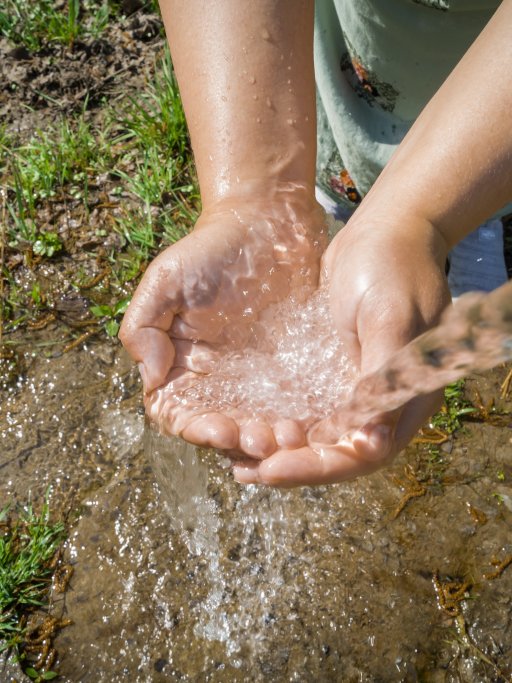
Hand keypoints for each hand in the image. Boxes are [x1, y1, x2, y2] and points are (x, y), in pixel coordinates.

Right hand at [119, 188, 326, 457]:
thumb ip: (143, 327)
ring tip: (290, 436)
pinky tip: (313, 423)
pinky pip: (298, 407)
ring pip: (262, 426)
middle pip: (225, 430)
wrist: (268, 223)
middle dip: (242, 443)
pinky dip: (303, 423)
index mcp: (183, 369)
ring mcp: (259, 380)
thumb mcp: (165, 281)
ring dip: (273, 442)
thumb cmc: (210, 250)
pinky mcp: (295, 372)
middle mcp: (219, 382)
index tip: (220, 429)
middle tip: (264, 440)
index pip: (181, 416)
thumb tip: (152, 378)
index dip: (197, 431)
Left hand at [233, 214, 451, 485]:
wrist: (385, 232)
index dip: (317, 467)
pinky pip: (307, 409)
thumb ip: (383, 376)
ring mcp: (357, 390)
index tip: (271, 467)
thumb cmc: (394, 268)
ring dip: (280, 450)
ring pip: (318, 437)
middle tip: (245, 470)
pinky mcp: (334, 374)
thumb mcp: (389, 318)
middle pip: (336, 454)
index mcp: (405, 399)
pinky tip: (248, 425)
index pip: (362, 454)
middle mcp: (382, 405)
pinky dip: (279, 422)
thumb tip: (372, 442)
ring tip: (238, 457)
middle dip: (291, 465)